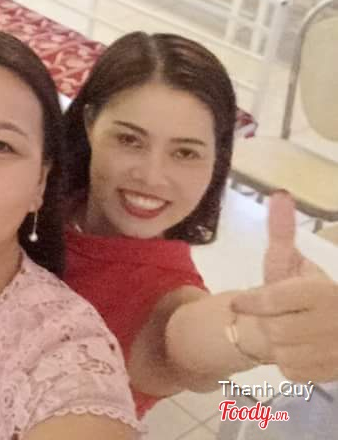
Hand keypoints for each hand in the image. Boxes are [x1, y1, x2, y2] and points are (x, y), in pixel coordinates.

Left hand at [232, 192, 337, 381]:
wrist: (322, 325)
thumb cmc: (297, 290)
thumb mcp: (287, 260)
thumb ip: (281, 230)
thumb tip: (279, 195)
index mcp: (322, 292)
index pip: (274, 300)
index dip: (252, 302)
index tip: (240, 302)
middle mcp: (335, 321)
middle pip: (276, 330)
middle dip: (265, 323)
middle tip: (270, 317)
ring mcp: (337, 350)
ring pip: (283, 353)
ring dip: (276, 345)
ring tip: (284, 331)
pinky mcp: (333, 372)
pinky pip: (291, 372)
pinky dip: (286, 362)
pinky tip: (295, 349)